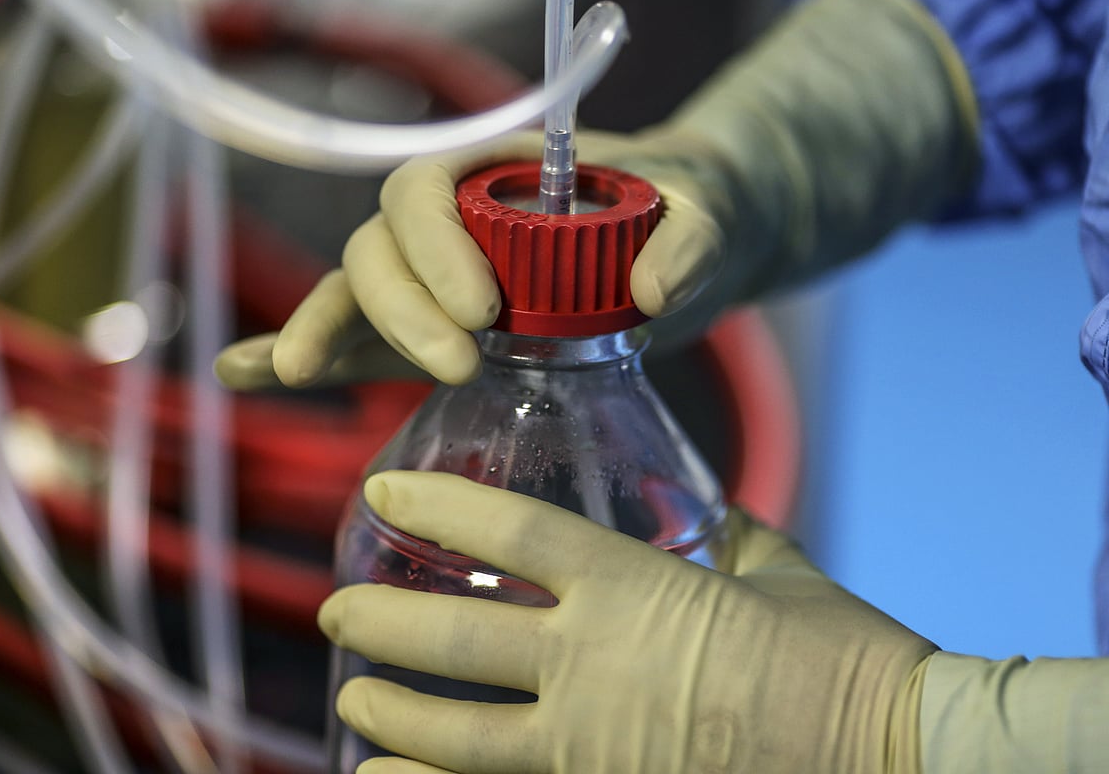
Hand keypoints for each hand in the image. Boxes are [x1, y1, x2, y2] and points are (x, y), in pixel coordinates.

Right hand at [215, 128, 741, 389]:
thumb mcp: (707, 217)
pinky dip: (310, 354)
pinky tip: (248, 375)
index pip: (425, 189)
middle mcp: (451, 223)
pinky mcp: (436, 334)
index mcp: (495, 172)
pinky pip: (361, 342)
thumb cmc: (687, 215)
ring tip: (301, 372)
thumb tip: (654, 293)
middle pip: (378, 247)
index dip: (435, 247)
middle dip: (399, 306)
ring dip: (328, 331)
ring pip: (356, 294)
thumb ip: (690, 241)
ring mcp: (435, 281)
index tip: (484, 310)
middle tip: (458, 363)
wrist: (680, 252)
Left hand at [318, 471, 936, 773]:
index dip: (436, 503)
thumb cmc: (849, 660)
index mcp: (634, 589)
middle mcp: (593, 667)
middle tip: (335, 610)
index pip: (509, 528)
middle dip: (381, 621)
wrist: (905, 758)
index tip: (382, 493)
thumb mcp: (779, 572)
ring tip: (350, 705)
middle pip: (455, 636)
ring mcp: (592, 748)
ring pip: (457, 736)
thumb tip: (690, 509)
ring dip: (391, 717)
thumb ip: (721, 534)